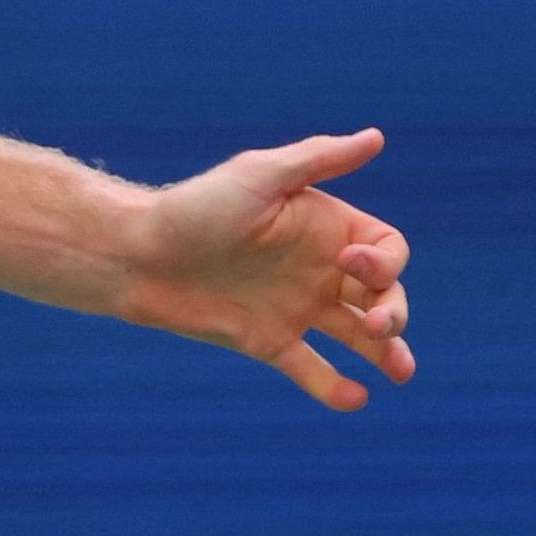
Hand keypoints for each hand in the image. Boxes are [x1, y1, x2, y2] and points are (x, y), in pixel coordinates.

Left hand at [123, 128, 415, 410]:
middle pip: (383, 296)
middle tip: (379, 327)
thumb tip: (376, 137)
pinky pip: (311, 369)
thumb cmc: (195, 208)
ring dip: (386, 354)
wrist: (134, 255)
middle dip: (394, 314)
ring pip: (357, 336)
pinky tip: (354, 398)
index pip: (386, 251)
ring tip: (400, 373)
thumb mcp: (258, 175)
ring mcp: (295, 308)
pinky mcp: (267, 341)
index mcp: (326, 229)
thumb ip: (317, 160)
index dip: (386, 264)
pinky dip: (334, 386)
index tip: (350, 265)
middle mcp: (318, 269)